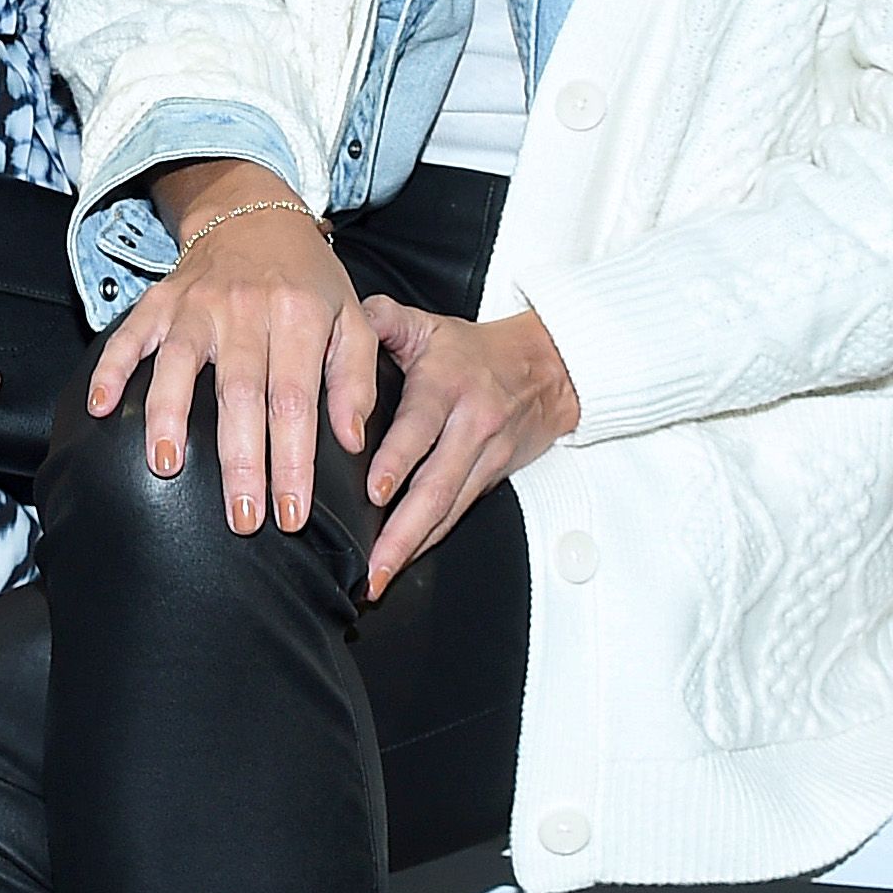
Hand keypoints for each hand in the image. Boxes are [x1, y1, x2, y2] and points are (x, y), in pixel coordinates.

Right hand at [88, 158, 370, 538]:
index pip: (295, 400)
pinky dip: (111, 368)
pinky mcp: (160, 300)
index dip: (293, 461)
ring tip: (166, 467)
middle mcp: (245, 310)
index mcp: (298, 316)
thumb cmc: (308, 280)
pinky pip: (129, 334)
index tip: (291, 515)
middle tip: (240, 520)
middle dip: (240, 461)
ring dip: (168, 416)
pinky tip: (100, 408)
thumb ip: (355, 379)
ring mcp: (196, 304)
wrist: (257, 213)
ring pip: (178, 363)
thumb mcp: (352, 318)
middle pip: (240, 393)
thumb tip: (351, 439)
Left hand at [358, 299, 578, 595]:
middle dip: (403, 530)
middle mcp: (470, 425)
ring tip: (380, 577)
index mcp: (447, 385)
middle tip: (373, 563)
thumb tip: (346, 316)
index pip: (420, 426)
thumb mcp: (428, 323)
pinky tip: (405, 561)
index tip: (373, 492)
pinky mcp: (491, 478)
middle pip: (436, 485)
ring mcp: (484, 456)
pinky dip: (430, 541)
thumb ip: (382, 318)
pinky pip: (458, 513)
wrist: (546, 369)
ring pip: (449, 509)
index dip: (397, 461)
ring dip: (413, 547)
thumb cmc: (475, 351)